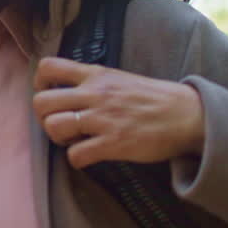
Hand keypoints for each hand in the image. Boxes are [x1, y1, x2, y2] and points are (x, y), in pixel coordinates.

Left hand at [31, 57, 205, 168]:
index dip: (40, 84)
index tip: (49, 95)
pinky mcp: (113, 143)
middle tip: (59, 125)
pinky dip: (76, 160)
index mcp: (96, 75)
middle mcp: (94, 94)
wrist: (188, 116)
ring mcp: (103, 119)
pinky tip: (88, 156)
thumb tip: (68, 94)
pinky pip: (75, 155)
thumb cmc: (155, 98)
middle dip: (43, 117)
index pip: (49, 67)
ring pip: (53, 126)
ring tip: (74, 141)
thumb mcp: (120, 78)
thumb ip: (93, 82)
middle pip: (41, 102)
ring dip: (58, 138)